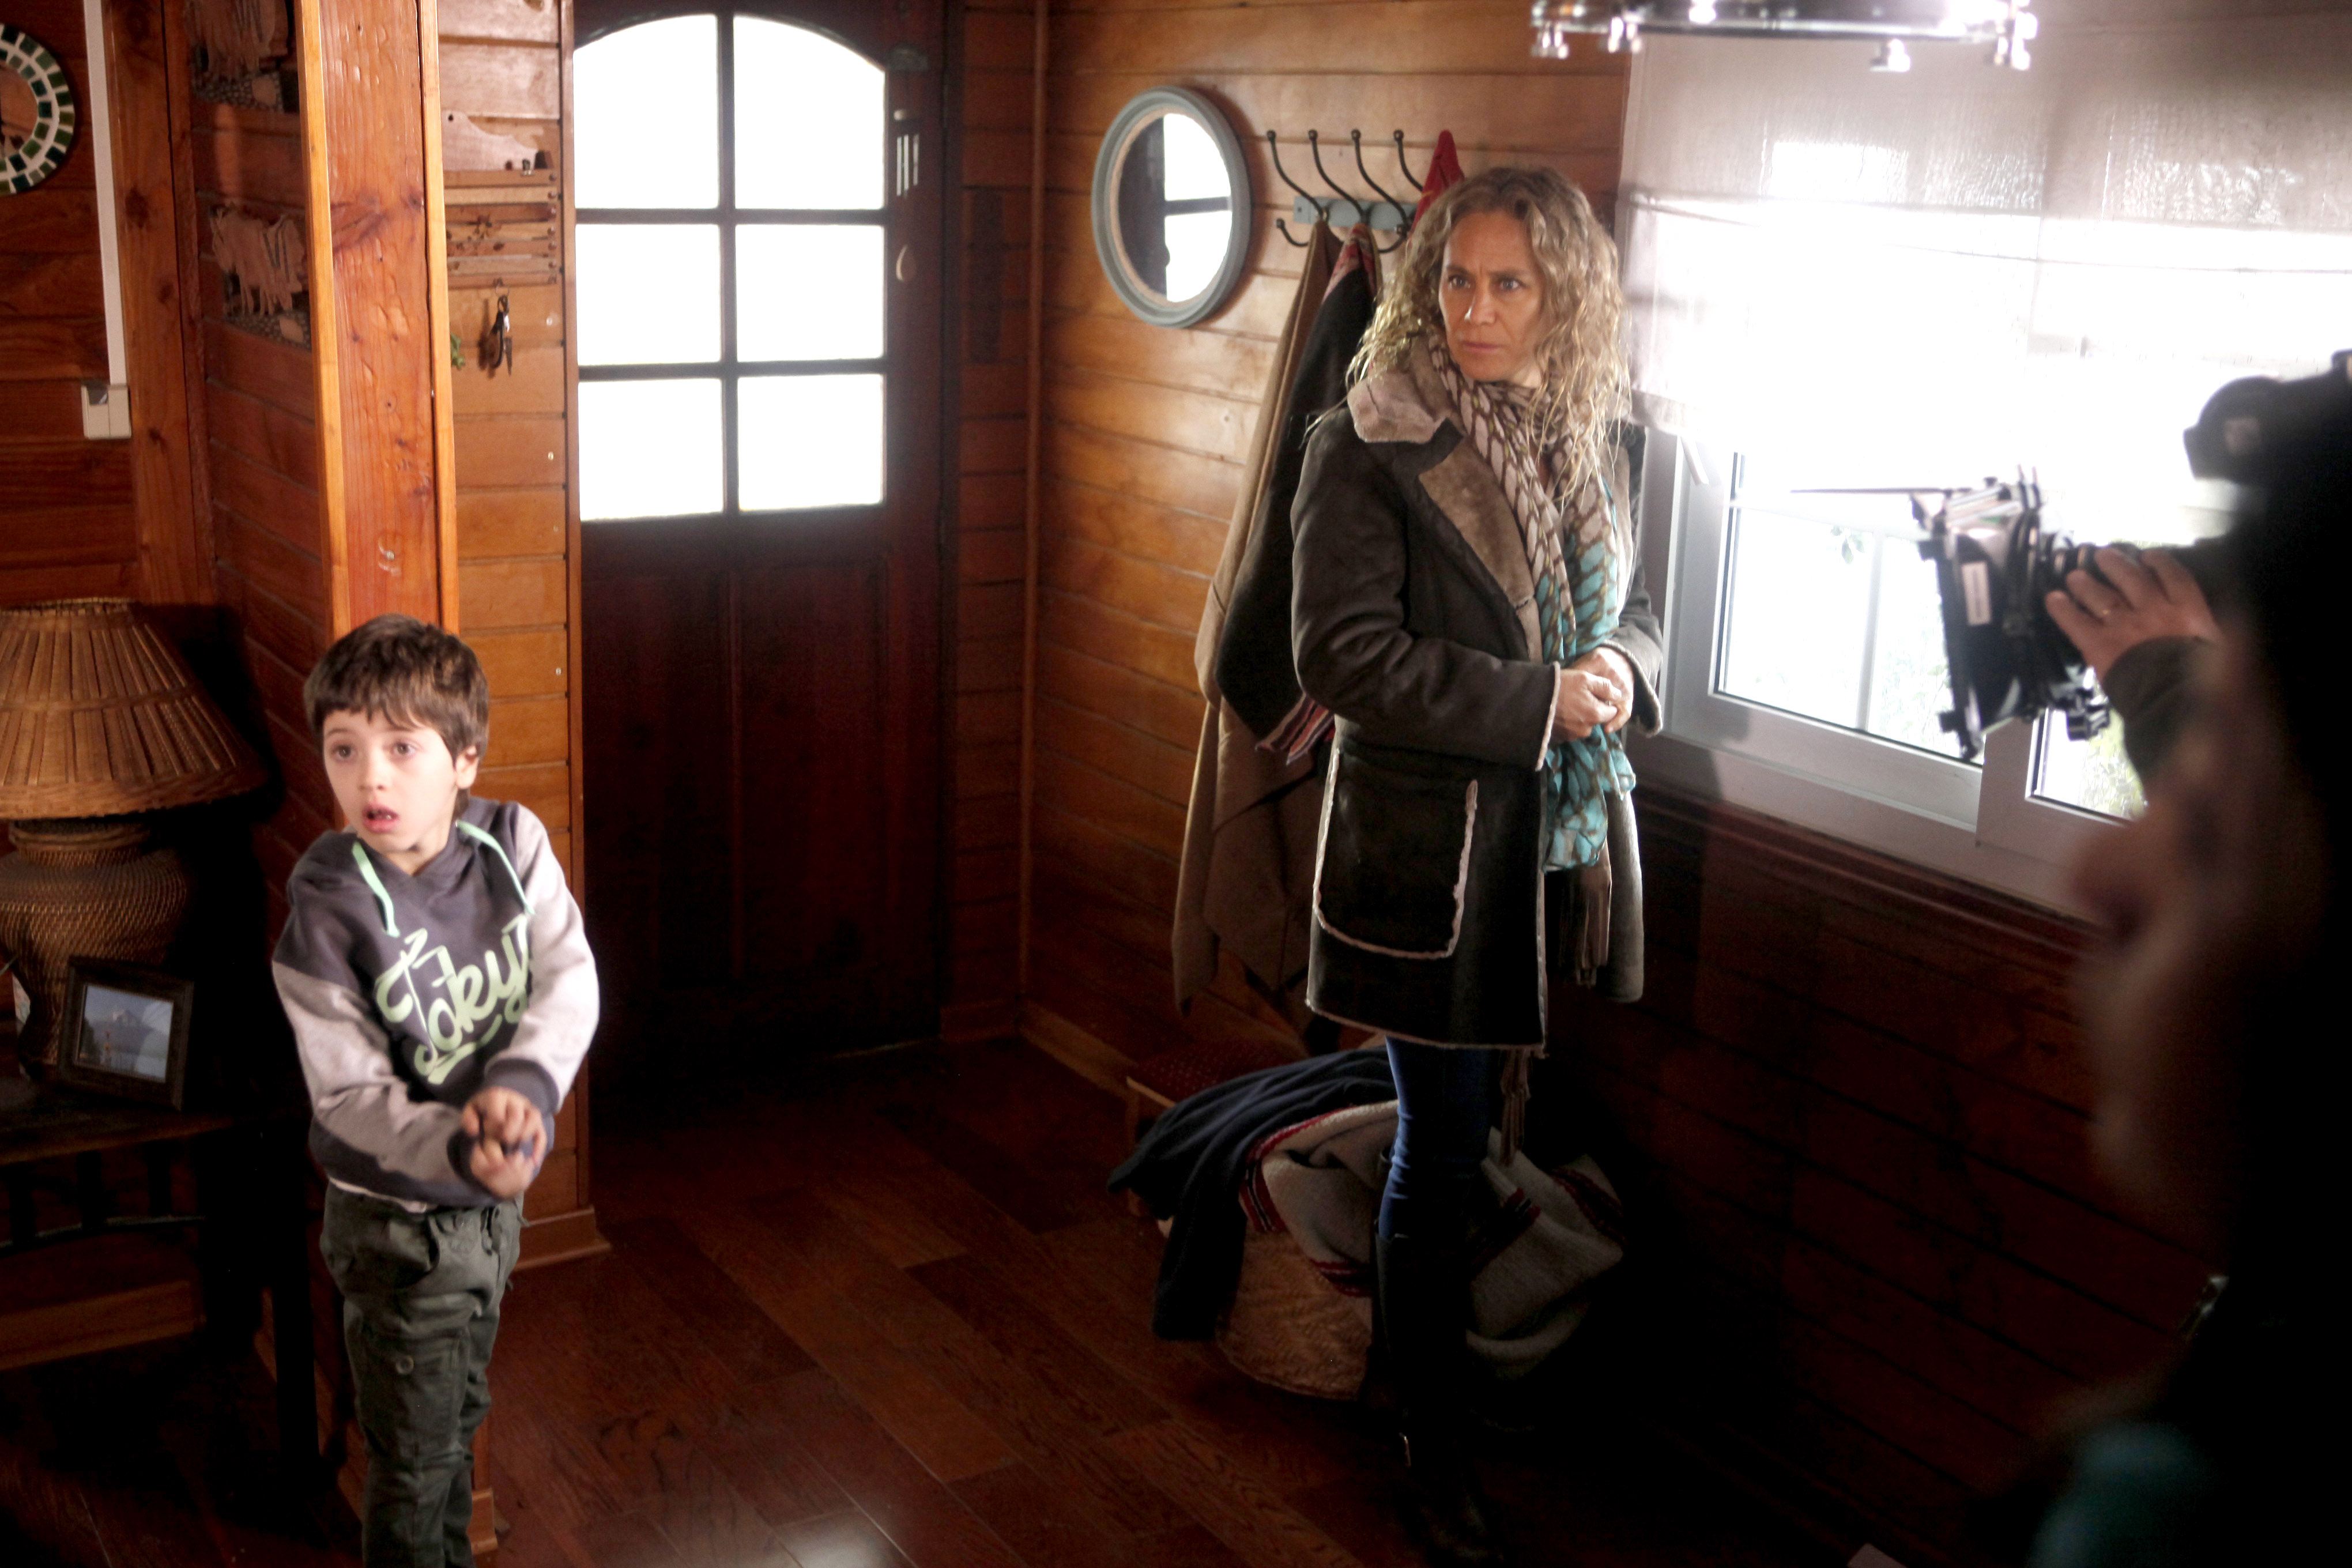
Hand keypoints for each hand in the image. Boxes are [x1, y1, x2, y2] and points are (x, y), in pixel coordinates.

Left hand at [464, 1087, 544, 1198]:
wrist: (500, 1099)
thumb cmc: (484, 1107)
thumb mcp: (471, 1109)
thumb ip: (468, 1119)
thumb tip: (474, 1132)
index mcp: (498, 1096)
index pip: (497, 1113)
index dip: (492, 1125)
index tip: (488, 1130)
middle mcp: (516, 1100)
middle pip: (516, 1116)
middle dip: (509, 1132)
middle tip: (502, 1139)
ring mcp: (528, 1109)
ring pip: (534, 1119)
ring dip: (524, 1136)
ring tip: (514, 1145)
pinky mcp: (536, 1120)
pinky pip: (542, 1132)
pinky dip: (539, 1147)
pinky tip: (533, 1160)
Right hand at [1553, 649, 1634, 741]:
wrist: (1531, 699)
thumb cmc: (1560, 686)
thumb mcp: (1585, 678)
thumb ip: (1605, 686)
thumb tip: (1618, 695)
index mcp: (1596, 714)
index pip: (1612, 713)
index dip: (1606, 703)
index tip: (1595, 695)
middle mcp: (1586, 729)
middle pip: (1596, 720)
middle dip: (1592, 710)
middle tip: (1577, 697)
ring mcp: (1572, 736)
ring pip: (1583, 725)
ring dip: (1579, 717)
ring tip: (1565, 705)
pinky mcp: (1560, 739)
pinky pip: (1570, 730)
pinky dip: (1567, 723)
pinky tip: (1559, 713)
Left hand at [2044, 547, 2218, 683]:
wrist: (2175, 697)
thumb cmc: (2201, 678)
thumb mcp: (2214, 646)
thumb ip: (2204, 629)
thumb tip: (2207, 624)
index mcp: (2188, 608)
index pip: (2173, 575)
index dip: (2159, 562)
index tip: (2148, 555)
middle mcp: (2154, 608)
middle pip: (2131, 577)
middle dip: (2115, 564)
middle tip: (2102, 555)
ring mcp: (2124, 624)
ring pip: (2101, 595)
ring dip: (2085, 583)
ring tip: (2074, 576)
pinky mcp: (2099, 642)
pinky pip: (2076, 621)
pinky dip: (2062, 609)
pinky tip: (2052, 599)